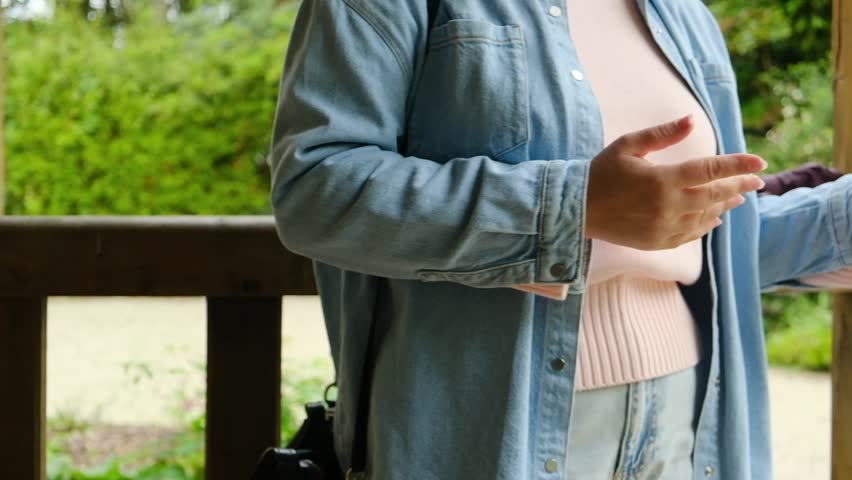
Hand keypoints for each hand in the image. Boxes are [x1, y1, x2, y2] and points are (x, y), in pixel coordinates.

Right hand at [584, 115, 766, 249]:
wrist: (577, 210)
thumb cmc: (600, 173)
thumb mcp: (628, 146)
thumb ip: (662, 134)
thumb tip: (691, 121)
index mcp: (662, 179)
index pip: (710, 170)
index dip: (738, 165)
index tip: (760, 162)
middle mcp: (668, 206)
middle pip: (715, 195)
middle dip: (740, 186)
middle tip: (759, 180)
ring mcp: (664, 227)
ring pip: (706, 216)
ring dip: (725, 205)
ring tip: (739, 197)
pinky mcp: (657, 242)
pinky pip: (691, 235)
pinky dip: (706, 225)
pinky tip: (714, 218)